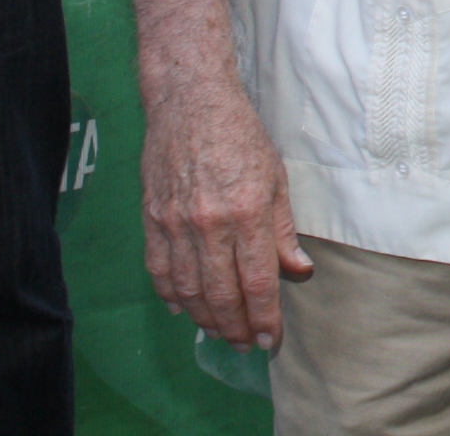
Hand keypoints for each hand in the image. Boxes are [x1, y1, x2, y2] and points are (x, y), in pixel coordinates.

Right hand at [140, 84, 310, 350]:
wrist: (189, 103)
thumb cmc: (240, 135)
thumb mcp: (276, 177)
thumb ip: (284, 230)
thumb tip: (298, 271)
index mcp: (247, 212)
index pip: (258, 280)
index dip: (265, 317)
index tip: (271, 341)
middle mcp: (208, 223)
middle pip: (221, 294)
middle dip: (236, 327)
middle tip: (245, 346)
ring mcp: (174, 224)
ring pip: (188, 290)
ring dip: (205, 319)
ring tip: (221, 333)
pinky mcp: (151, 220)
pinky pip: (160, 271)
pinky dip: (172, 296)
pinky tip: (185, 308)